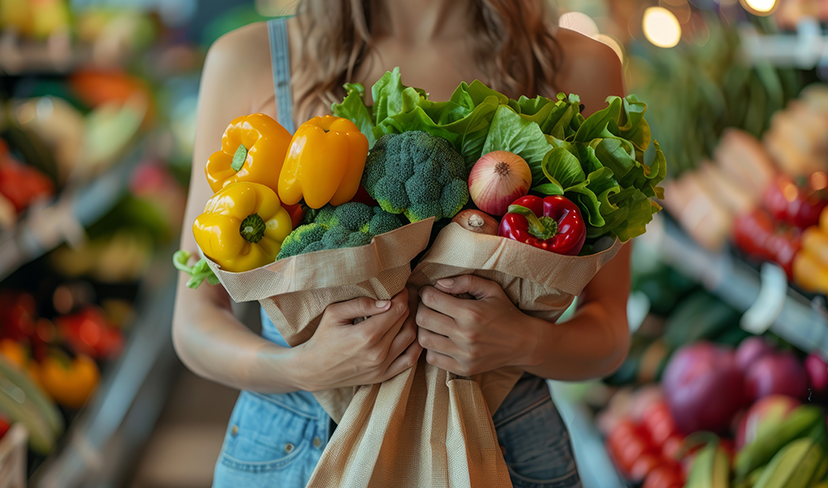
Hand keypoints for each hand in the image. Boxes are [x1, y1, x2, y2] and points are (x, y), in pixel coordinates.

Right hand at [297, 287, 421, 390]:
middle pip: (405, 321)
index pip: (397, 309)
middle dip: (407, 306)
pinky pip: (410, 360)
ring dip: (412, 323)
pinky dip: (415, 345)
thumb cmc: (323, 337)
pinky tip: (410, 334)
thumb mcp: (334, 313)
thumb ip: (360, 304)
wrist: (313, 370)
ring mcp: (383, 367)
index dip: (402, 295)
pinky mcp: (384, 376)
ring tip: (405, 313)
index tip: (400, 289)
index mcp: (367, 335)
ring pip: (411, 338)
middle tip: (403, 298)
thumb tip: (387, 301)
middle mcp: (378, 352)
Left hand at [416, 275, 537, 375]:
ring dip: (425, 329)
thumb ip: (465, 281)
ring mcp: (464, 355)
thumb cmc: (504, 312)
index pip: (431, 299)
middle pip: (423, 318)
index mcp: (471, 312)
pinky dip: (432, 348)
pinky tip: (441, 340)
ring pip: (424, 339)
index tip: (430, 292)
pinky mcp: (463, 369)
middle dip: (422, 308)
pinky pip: (432, 358)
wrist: (523, 343)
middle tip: (430, 306)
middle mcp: (465, 335)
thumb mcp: (491, 289)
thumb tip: (439, 284)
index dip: (426, 292)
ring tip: (434, 323)